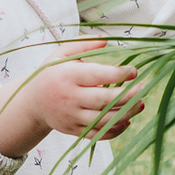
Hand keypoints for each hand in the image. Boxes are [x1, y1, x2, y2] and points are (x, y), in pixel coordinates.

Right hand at [0, 39, 143, 157]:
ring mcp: (72, 117)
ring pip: (104, 120)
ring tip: (142, 104)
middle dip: (128, 95)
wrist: (31, 103)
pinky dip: (115, 130)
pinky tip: (127, 120)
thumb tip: (107, 39)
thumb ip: (83, 44)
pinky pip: (98, 134)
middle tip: (144, 87)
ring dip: (127, 113)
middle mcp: (70, 98)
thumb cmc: (51, 73)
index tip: (134, 71)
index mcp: (67, 76)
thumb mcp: (61, 54)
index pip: (97, 75)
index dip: (119, 74)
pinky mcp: (74, 130)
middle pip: (104, 100)